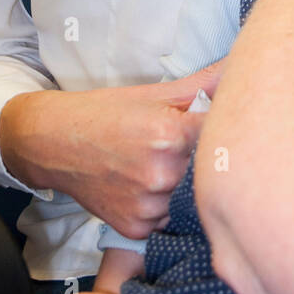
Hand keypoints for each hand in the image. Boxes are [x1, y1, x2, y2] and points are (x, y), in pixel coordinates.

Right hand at [0, 62, 224, 236]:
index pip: (222, 138)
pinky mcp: (135, 227)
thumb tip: (239, 65)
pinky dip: (164, 207)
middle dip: (204, 161)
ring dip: (185, 187)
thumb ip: (205, 83)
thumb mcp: (156, 93)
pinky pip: (167, 221)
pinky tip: (148, 187)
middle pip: (209, 172)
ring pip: (190, 200)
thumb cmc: (107, 113)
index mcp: (170, 134)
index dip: (223, 133)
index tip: (218, 129)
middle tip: (183, 149)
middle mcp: (161, 173)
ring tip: (162, 167)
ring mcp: (148, 205)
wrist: (54, 142)